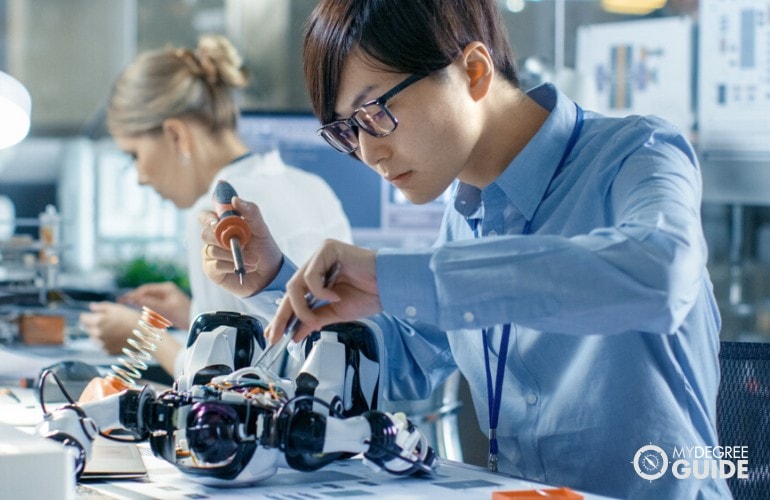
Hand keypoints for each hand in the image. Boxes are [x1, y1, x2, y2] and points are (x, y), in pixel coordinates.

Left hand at [79, 302, 141, 354]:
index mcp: (98, 322)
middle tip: (107, 321)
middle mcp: (97, 334)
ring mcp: (102, 344)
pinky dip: (107, 342)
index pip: (83, 319)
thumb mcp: (117, 308)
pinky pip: (103, 345)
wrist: (144, 335)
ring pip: (95, 338)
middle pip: (88, 329)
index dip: (87, 315)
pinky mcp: (109, 351)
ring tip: (114, 330)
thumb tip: (91, 307)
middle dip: (94, 324)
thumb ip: (102, 307)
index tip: (93, 314)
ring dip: (99, 334)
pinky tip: (118, 338)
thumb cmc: (132, 318)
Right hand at [118, 281, 190, 329]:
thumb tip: (134, 299)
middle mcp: (166, 291)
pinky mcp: (168, 305)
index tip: (122, 299)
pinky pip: (154, 305)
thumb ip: (150, 304)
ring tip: (130, 306)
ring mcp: (167, 298)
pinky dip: (147, 309)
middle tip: (121, 302)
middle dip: (135, 298)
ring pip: (149, 300)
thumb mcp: (166, 309)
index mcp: (166, 288)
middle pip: (146, 293)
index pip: (145, 289)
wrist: (197, 321)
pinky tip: (143, 313)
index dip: (133, 294)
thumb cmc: (184, 314)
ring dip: (141, 304)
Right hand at [199, 196, 283, 296]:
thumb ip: (250, 211)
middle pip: (205, 233)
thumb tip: (234, 199)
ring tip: (253, 260)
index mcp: (223, 225)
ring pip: (211, 250)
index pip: (206, 216)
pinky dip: (230, 266)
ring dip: (233, 255)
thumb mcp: (261, 228)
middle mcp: (213, 238)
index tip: (220, 222)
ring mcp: (211, 254)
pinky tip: (242, 268)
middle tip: (243, 243)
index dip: (210, 218)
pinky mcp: (211, 270)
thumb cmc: (264, 249)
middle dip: (224, 239)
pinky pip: (214, 265)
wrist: (269, 274)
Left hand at [265, 240, 381, 344]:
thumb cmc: (369, 294)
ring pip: (296, 284)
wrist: (389, 286)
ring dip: (302, 307)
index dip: (282, 317)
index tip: (273, 336)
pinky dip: (320, 291)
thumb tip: (295, 334)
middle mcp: (316, 265)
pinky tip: (335, 296)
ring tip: (315, 319)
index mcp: (318, 279)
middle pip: (290, 290)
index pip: (293, 298)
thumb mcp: (335, 313)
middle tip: (277, 334)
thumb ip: (314, 321)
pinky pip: (311, 275)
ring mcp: (321, 255)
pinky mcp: (327, 249)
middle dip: (282, 315)